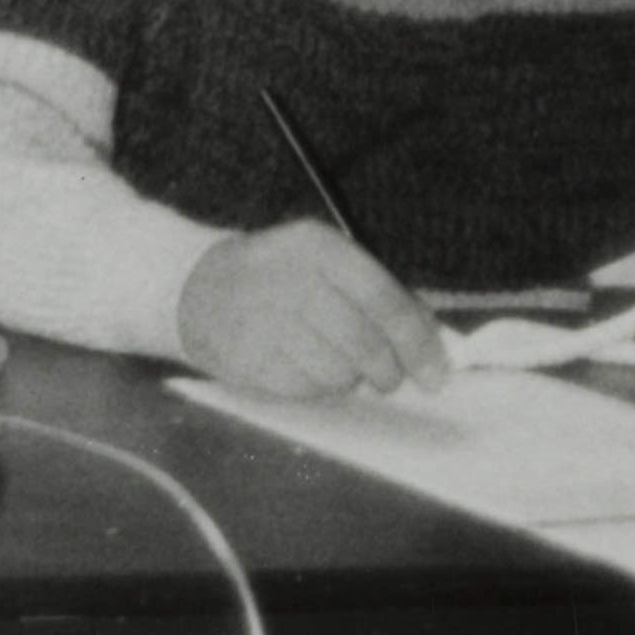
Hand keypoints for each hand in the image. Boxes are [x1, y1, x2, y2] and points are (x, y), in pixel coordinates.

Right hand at [180, 220, 453, 401]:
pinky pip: (306, 388)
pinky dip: (316, 386)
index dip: (418, 342)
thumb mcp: (328, 267)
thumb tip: (435, 341)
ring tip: (334, 363)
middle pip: (365, 342)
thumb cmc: (281, 280)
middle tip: (389, 379)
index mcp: (317, 246)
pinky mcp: (246, 357)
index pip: (384, 299)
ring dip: (349, 378)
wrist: (197, 291)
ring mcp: (262, 319)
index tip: (437, 373)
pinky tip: (303, 366)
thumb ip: (382, 296)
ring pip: (339, 373)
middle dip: (388, 371)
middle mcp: (288, 278)